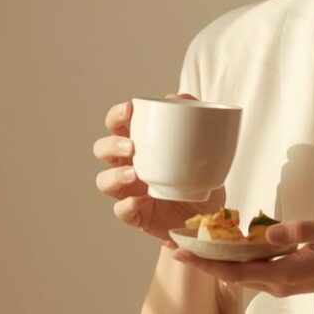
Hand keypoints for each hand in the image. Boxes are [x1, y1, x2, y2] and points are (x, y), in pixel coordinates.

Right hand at [92, 93, 222, 248]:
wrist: (212, 214)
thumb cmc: (202, 175)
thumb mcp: (206, 145)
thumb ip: (195, 119)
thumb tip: (178, 98)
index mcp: (141, 145)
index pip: (117, 125)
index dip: (116, 115)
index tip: (129, 109)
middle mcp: (129, 166)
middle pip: (102, 150)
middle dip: (111, 145)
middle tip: (131, 146)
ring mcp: (130, 192)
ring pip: (104, 181)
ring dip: (115, 175)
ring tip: (135, 174)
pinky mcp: (136, 216)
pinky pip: (121, 211)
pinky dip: (128, 205)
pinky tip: (142, 201)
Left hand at [170, 216, 313, 296]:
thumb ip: (298, 230)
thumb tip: (265, 233)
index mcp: (284, 273)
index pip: (235, 270)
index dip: (206, 262)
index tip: (180, 253)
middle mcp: (275, 282)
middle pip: (228, 273)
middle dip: (199, 261)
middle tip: (170, 245)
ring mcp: (277, 281)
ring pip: (236, 272)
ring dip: (211, 260)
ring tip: (186, 243)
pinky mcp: (280, 276)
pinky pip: (248, 268)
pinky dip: (229, 258)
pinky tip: (217, 245)